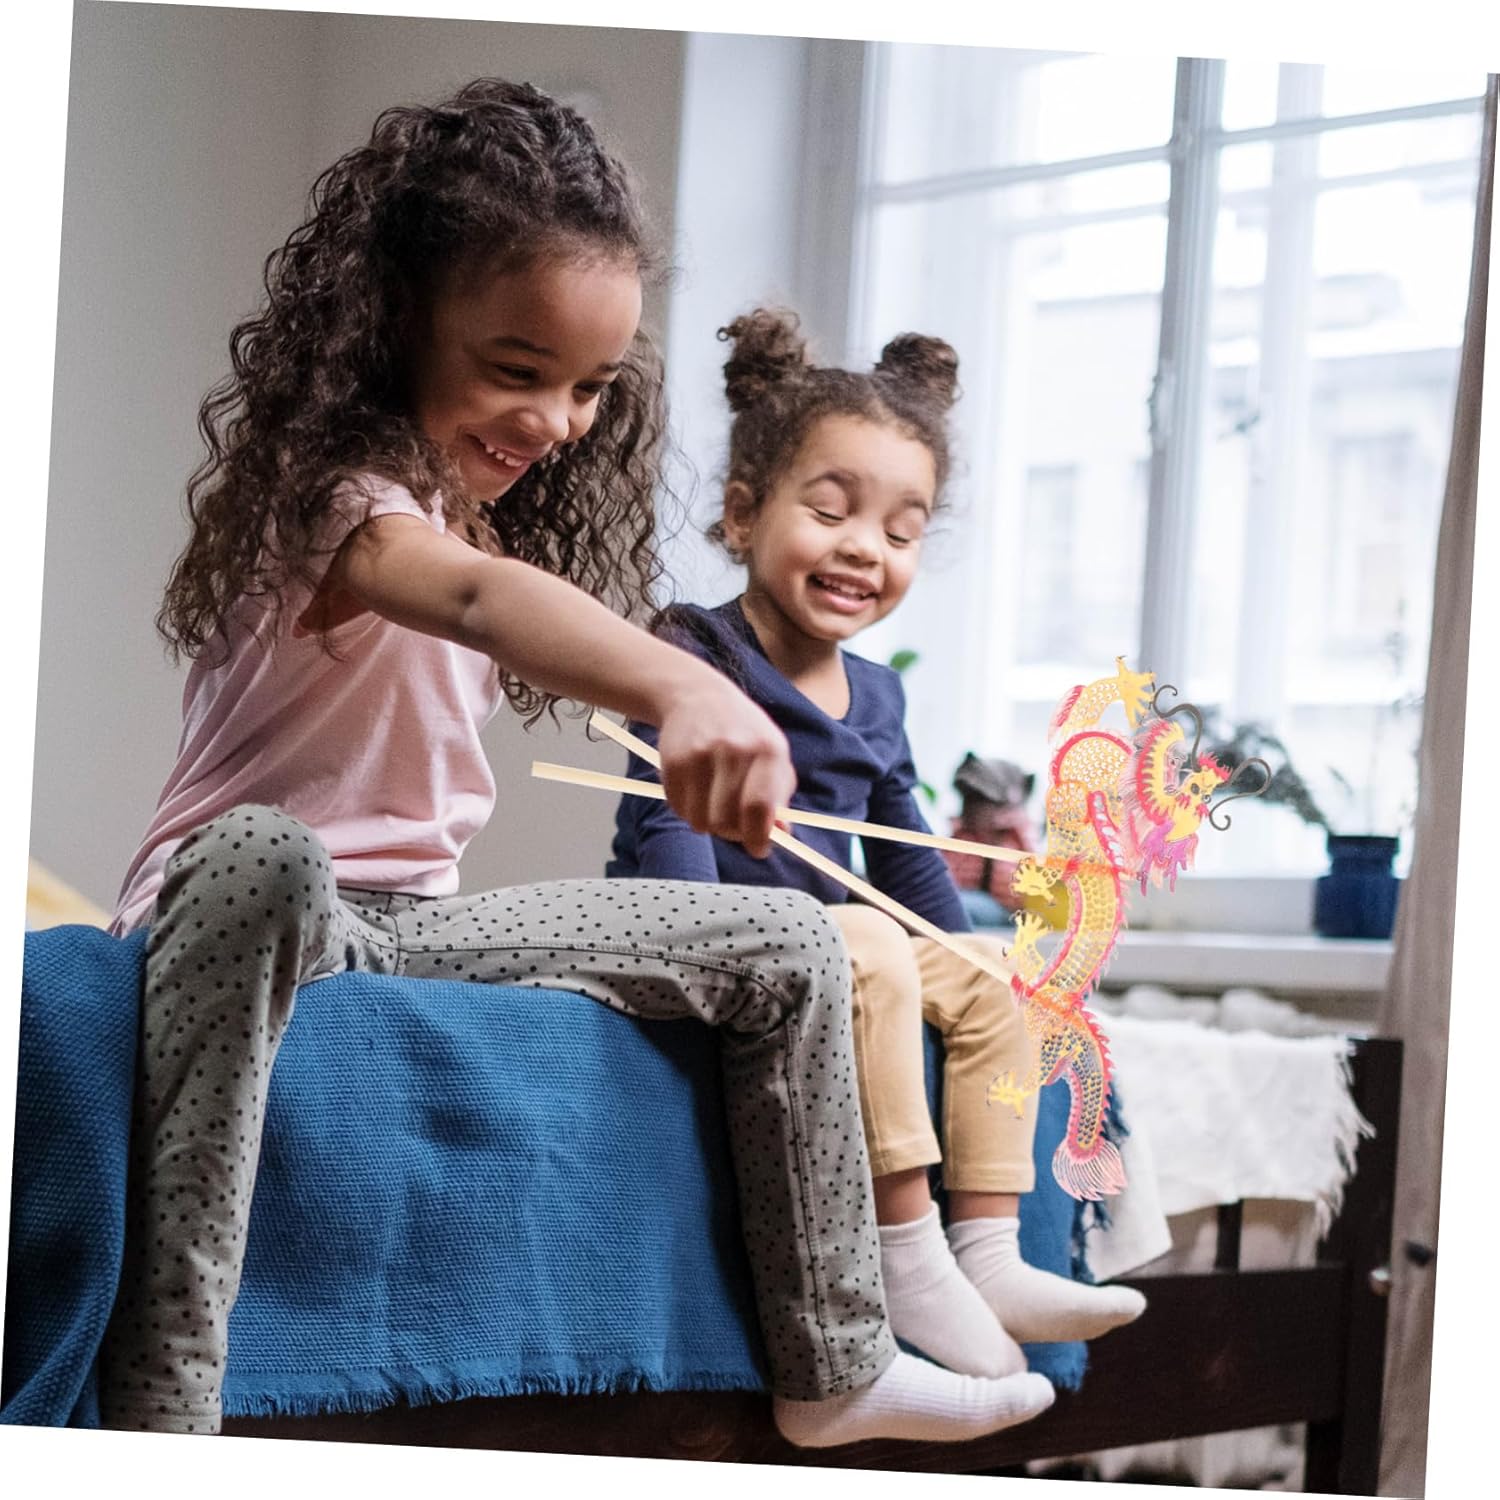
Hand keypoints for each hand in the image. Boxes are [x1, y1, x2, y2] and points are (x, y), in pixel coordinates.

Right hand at [654, 673, 794, 858]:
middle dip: (732, 832)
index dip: (759, 837)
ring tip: (713, 802)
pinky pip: (679, 808)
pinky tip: (695, 789)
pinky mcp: (673, 760)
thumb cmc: (743, 733)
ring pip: (700, 820)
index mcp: (768, 749)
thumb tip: (781, 833)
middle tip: (734, 824)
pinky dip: (688, 809)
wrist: (696, 696)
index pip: (760, 808)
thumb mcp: (772, 755)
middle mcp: (734, 750)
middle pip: (727, 820)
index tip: (759, 848)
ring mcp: (700, 754)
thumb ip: (779, 797)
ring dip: (707, 822)